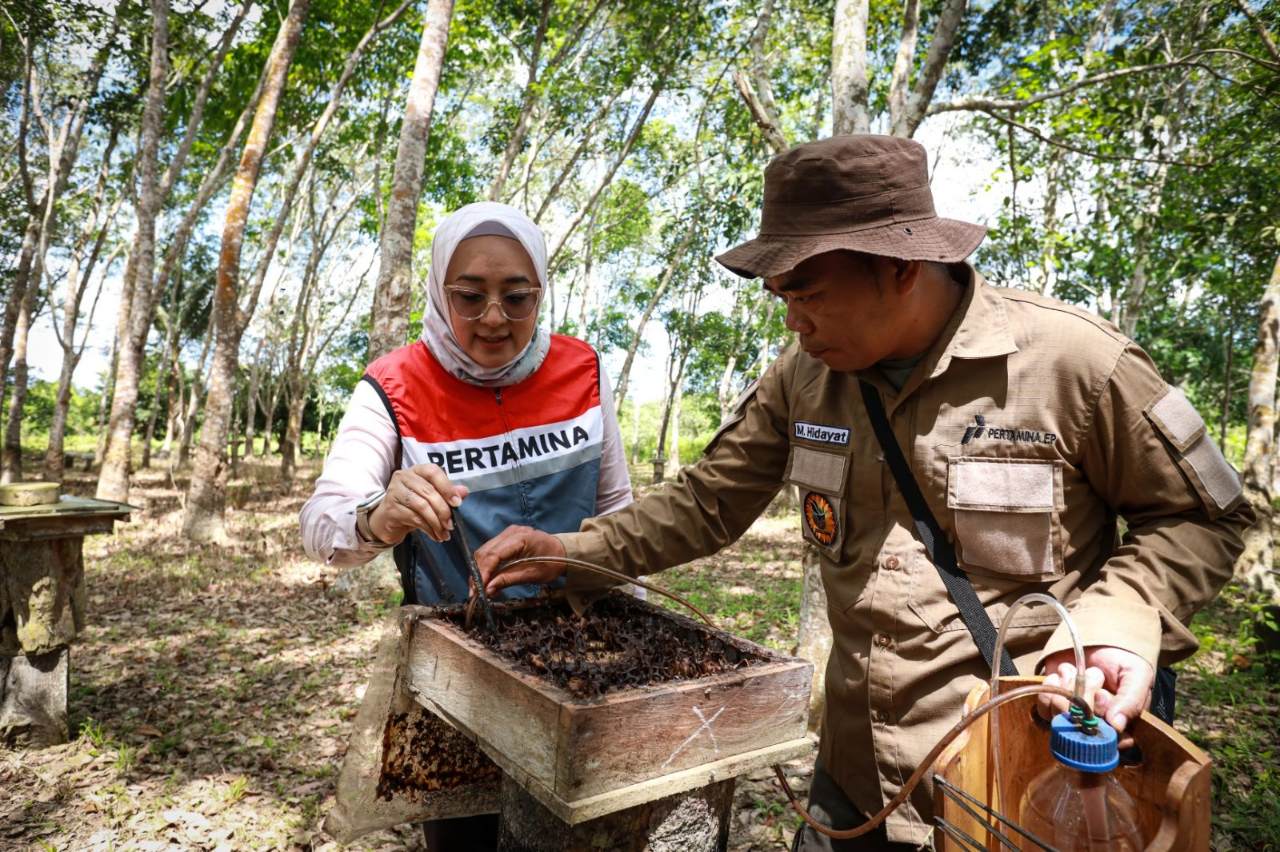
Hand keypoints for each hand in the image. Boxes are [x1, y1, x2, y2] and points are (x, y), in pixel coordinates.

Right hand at [369, 464, 468, 543]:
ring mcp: (394, 491)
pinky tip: (434, 536)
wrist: (387, 521)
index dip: (447, 487)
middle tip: (451, 525)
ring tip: (444, 533)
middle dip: (443, 510)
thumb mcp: (431, 498)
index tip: (457, 503)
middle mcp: (403, 477)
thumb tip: (464, 492)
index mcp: (416, 470)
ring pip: (422, 506)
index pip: (433, 472)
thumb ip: (447, 493)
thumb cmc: (412, 506)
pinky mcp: (391, 508)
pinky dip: (428, 529)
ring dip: (436, 522)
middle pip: (429, 491)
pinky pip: (414, 518)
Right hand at [475, 525, 566, 595]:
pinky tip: (486, 579)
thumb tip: (487, 589)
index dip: (483, 573)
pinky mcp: (506, 538)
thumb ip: (508, 580)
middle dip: (478, 573)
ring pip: (485, 551)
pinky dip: (486, 565)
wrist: (563, 553)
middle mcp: (512, 532)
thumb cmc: (552, 563)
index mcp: (521, 538)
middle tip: (474, 592)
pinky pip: (490, 551)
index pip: (494, 555)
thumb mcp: (532, 575)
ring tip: (479, 588)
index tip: (476, 589)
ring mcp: (508, 533)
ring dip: (480, 570)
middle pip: (485, 552)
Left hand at [1038, 645, 1153, 747]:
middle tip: (1096, 677)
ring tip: (1077, 673)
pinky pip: (1044, 709)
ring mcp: (1072, 717)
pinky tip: (1060, 676)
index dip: (1102, 723)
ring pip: (1060, 719)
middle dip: (1084, 698)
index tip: (1102, 696)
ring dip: (1067, 690)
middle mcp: (1094, 726)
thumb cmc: (1123, 659)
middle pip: (1080, 731)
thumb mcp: (1137, 675)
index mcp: (1120, 725)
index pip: (1110, 742)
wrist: (1098, 638)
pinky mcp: (1053, 705)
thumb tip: (1116, 725)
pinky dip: (1050, 689)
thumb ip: (1132, 700)